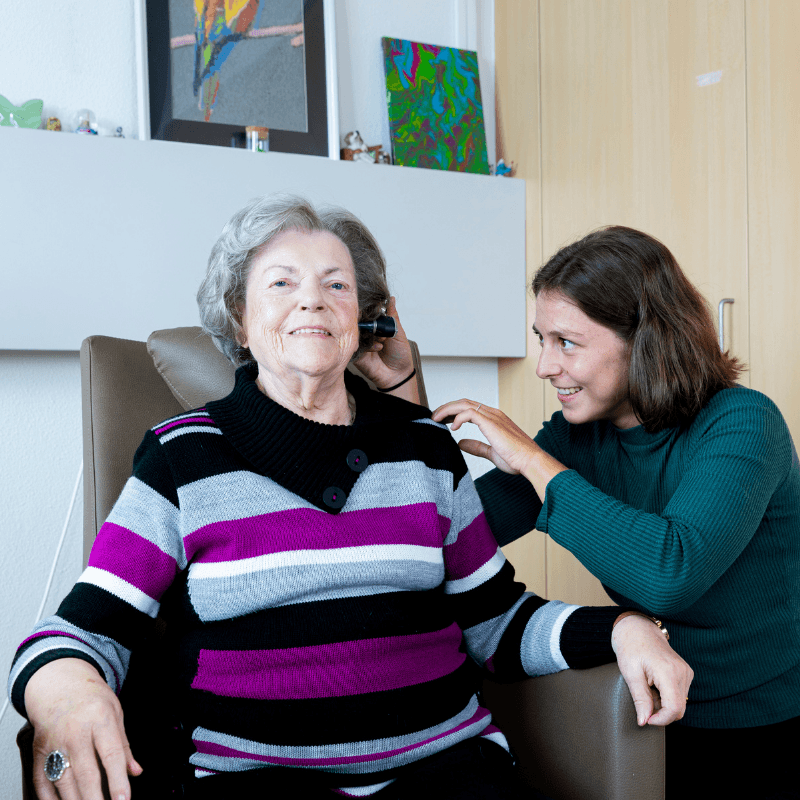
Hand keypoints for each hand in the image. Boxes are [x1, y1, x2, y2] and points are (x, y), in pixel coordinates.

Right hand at [26, 658, 141, 799]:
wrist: (59, 685)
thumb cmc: (91, 698)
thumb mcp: (116, 713)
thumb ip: (124, 745)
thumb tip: (136, 771)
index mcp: (100, 719)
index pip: (111, 754)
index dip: (118, 780)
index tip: (124, 799)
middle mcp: (75, 732)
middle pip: (86, 773)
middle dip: (96, 798)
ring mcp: (54, 744)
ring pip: (64, 782)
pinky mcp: (38, 753)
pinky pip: (42, 782)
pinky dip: (50, 799)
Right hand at [353, 297, 414, 388]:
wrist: (398, 374)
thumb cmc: (400, 354)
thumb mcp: (399, 333)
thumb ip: (392, 316)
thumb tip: (392, 299)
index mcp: (376, 326)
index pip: (368, 312)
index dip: (371, 310)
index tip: (375, 310)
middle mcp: (367, 333)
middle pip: (360, 321)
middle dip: (370, 323)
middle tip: (380, 328)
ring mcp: (360, 343)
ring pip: (357, 332)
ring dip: (371, 335)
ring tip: (383, 341)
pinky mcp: (356, 354)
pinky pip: (356, 346)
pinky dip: (368, 346)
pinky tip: (378, 349)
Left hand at [430, 398, 547, 474]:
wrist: (531, 461)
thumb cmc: (517, 458)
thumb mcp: (491, 452)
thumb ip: (476, 446)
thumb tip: (461, 443)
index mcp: (494, 419)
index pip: (470, 408)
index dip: (454, 411)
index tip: (442, 419)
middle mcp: (493, 414)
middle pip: (464, 402)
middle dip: (447, 408)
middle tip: (434, 416)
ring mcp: (493, 416)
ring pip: (464, 404)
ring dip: (448, 410)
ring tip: (436, 418)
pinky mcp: (491, 423)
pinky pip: (469, 413)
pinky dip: (458, 418)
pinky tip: (452, 427)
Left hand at [611, 614, 693, 725]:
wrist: (637, 628)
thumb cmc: (631, 647)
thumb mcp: (630, 674)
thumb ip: (640, 699)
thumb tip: (644, 721)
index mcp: (669, 671)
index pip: (674, 709)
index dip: (661, 719)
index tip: (646, 718)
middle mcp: (682, 672)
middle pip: (679, 709)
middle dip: (661, 712)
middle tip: (643, 699)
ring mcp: (686, 671)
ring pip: (680, 703)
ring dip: (663, 703)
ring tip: (647, 687)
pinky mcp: (685, 672)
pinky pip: (679, 694)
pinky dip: (666, 695)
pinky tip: (654, 684)